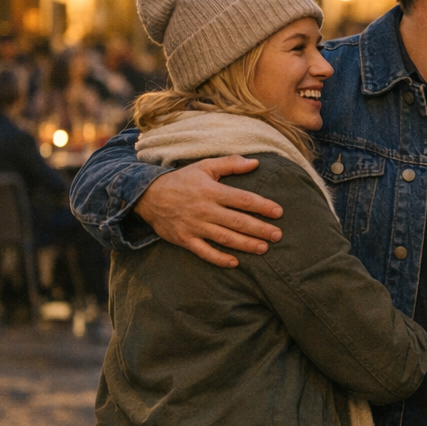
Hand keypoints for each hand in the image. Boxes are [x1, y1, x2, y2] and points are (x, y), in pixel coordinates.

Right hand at [135, 157, 284, 268]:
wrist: (147, 196)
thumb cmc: (181, 180)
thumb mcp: (204, 166)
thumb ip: (230, 163)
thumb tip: (255, 162)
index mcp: (212, 191)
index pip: (243, 200)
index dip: (263, 206)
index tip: (279, 212)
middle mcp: (205, 210)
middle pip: (238, 221)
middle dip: (260, 229)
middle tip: (278, 235)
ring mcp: (195, 226)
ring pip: (225, 238)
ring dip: (246, 244)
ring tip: (264, 249)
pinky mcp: (185, 239)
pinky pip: (204, 252)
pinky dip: (219, 259)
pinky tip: (235, 263)